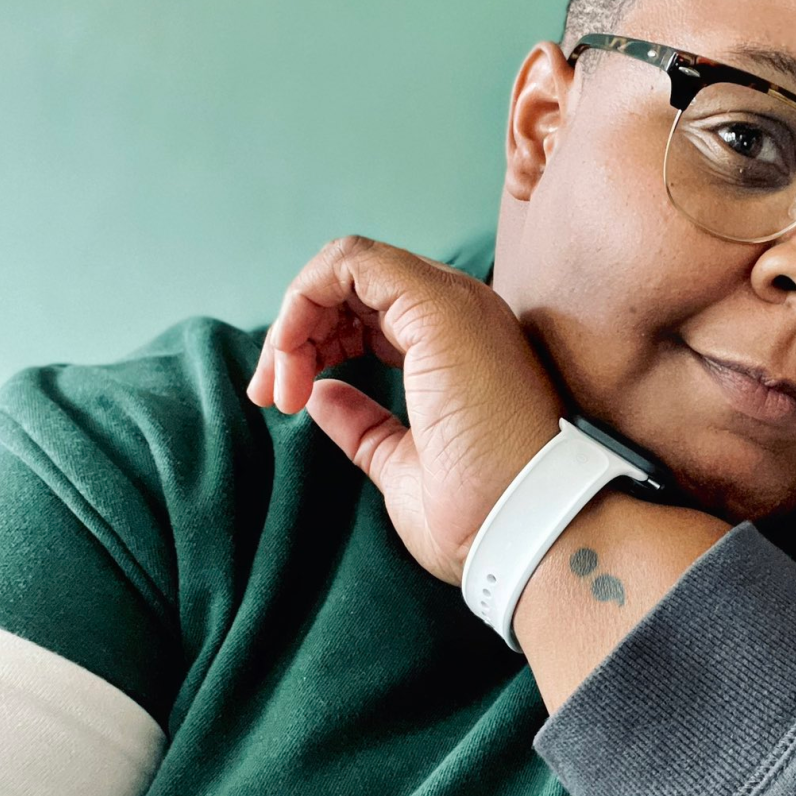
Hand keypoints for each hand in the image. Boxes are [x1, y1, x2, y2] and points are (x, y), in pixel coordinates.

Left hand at [246, 235, 565, 584]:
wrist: (525, 532)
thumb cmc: (479, 516)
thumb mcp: (401, 465)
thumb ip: (363, 424)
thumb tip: (321, 394)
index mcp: (457, 349)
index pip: (372, 313)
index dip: (317, 346)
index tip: (286, 402)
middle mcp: (460, 315)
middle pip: (353, 287)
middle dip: (295, 332)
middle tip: (269, 393)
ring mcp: (452, 304)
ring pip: (346, 266)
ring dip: (295, 319)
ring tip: (279, 383)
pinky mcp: (437, 306)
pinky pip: (350, 263)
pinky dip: (304, 299)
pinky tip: (293, 356)